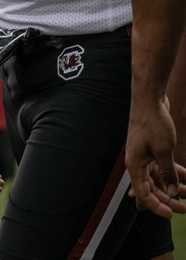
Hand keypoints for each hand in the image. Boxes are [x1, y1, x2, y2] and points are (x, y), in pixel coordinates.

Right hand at [127, 94, 185, 217]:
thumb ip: (168, 173)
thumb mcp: (164, 150)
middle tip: (185, 209)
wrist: (149, 100)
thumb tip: (171, 191)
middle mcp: (137, 162)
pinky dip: (174, 173)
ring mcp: (144, 155)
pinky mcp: (151, 149)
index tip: (170, 215)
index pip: (143, 193)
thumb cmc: (153, 123)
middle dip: (168, 199)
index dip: (156, 206)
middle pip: (151, 188)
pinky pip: (163, 167)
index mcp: (135, 164)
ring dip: (173, 186)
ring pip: (158, 178)